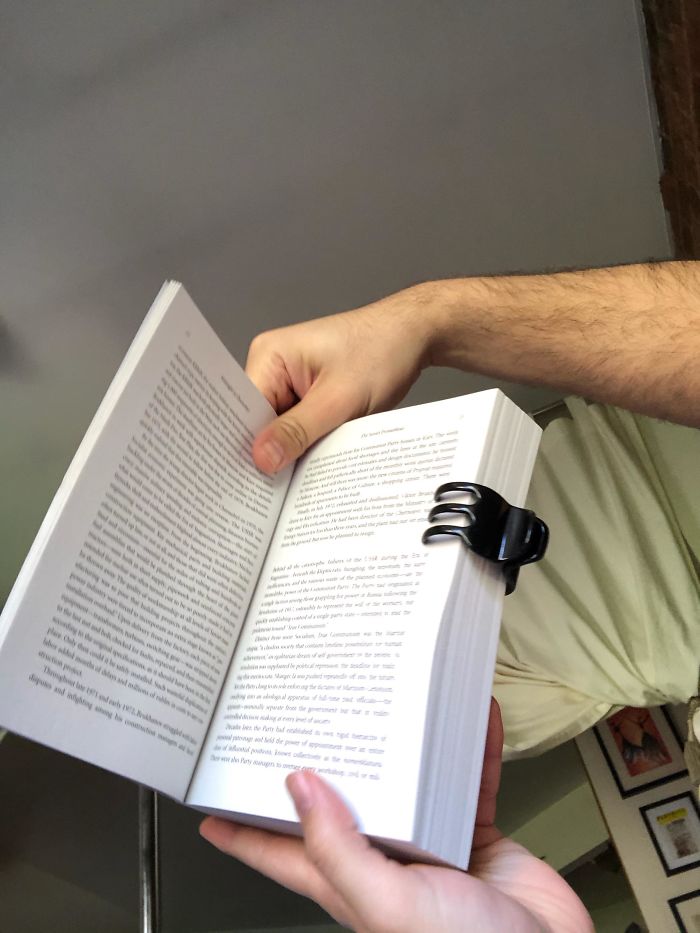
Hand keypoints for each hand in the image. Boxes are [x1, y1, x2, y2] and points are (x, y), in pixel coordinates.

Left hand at [199, 701, 591, 931]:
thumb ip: (340, 849)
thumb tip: (298, 786)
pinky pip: (468, 779)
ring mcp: (428, 846)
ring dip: (404, 742)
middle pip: (341, 804)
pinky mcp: (471, 836)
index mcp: (348, 883)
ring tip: (395, 696)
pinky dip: (474, 748)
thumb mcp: (389, 904)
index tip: (208, 799)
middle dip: (324, 761)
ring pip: (405, 782)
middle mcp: (382, 862)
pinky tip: (476, 717)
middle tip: (305, 713)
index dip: (240, 830)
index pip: (279, 853)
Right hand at [245, 286, 435, 473]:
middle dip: (271, 452)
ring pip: (281, 429)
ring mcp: (290, 382)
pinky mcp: (308, 395)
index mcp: (269, 355)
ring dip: (293, 450)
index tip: (253, 483)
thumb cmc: (381, 351)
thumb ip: (298, 430)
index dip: (248, 447)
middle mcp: (272, 367)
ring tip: (301, 476)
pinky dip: (308, 443)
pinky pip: (299, 427)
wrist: (414, 336)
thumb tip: (261, 459)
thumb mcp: (339, 398)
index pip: (244, 411)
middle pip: (259, 422)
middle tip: (277, 492)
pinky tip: (315, 461)